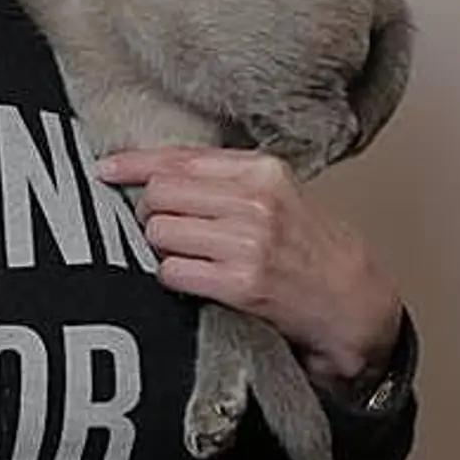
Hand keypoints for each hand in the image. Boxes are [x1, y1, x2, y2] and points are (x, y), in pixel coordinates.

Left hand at [97, 146, 402, 389]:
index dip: (134, 163)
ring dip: (159, 247)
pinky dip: (171, 276)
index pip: (179, 158)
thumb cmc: (307, 244)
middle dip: (148, 212)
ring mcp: (249, 243)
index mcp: (260, 169)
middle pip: (161, 193)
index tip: (105, 169)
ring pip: (161, 232)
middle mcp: (255, 201)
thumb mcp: (273, 193)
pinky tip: (191, 280)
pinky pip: (172, 272)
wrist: (353, 301)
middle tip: (158, 227)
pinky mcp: (242, 284)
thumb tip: (152, 169)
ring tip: (182, 255)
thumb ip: (220, 176)